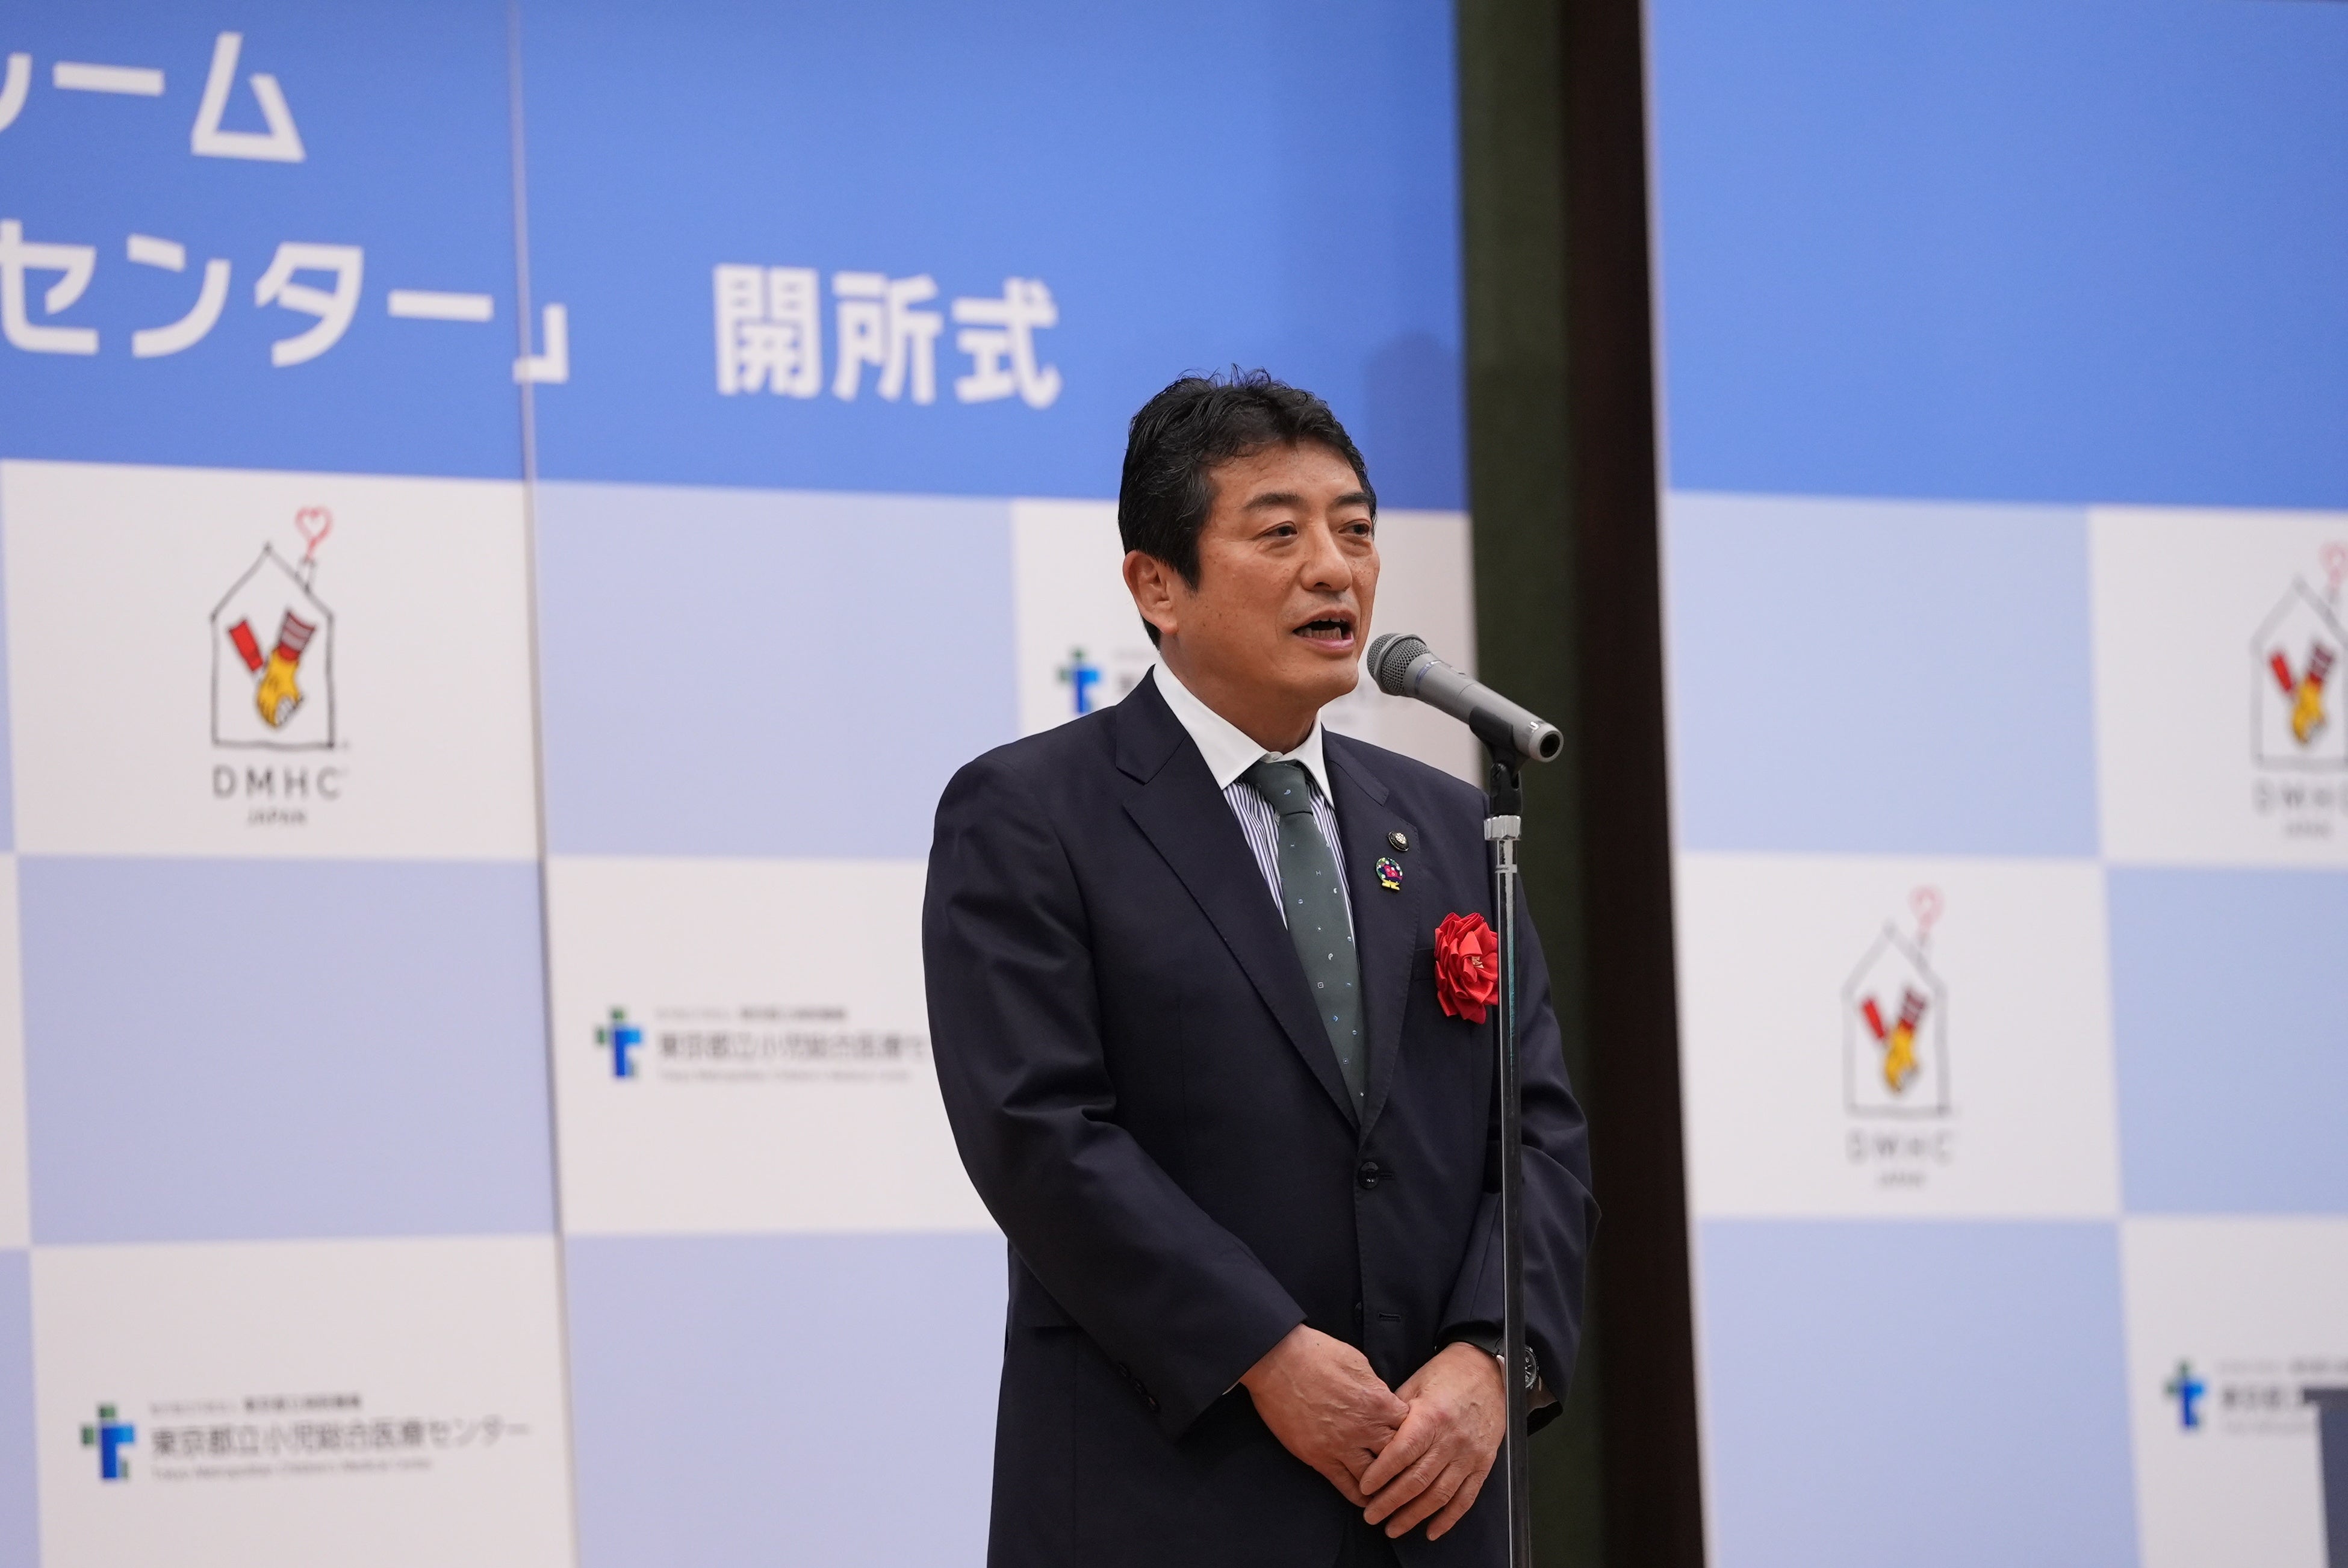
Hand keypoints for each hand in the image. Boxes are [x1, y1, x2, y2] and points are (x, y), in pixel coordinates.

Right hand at [1239, 1324, 1408, 1504]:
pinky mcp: (1319, 1457)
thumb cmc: (1317, 1354)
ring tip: (1391, 1493)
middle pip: (1398, 1457)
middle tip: (1408, 1472)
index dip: (1413, 1435)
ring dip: (1384, 1485)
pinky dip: (1359, 1496)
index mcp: (1379, 1402)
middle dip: (1404, 1464)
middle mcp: (1365, 1428)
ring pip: (1375, 1478)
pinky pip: (1345, 1485)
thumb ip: (1377, 1388)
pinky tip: (1366, 1500)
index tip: (1412, 1440)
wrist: (1277, 1360)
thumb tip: (1385, 1401)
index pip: (1411, 1428)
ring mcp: (1341, 1446)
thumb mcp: (1359, 1362)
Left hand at [1358, 1341, 1504, 1540]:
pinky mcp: (1483, 1463)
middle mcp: (1452, 1439)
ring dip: (1414, 1516)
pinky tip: (1431, 1531)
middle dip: (1390, 1502)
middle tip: (1371, 1516)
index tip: (1364, 1489)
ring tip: (1394, 1527)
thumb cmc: (1445, 1374)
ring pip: (1439, 1494)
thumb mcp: (1415, 1385)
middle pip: (1417, 1480)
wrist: (1486, 1370)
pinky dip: (1448, 1518)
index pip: (1401, 1453)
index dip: (1381, 1475)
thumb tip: (1371, 1440)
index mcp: (1431, 1417)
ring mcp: (1469, 1454)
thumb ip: (1395, 1414)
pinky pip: (1466, 1498)